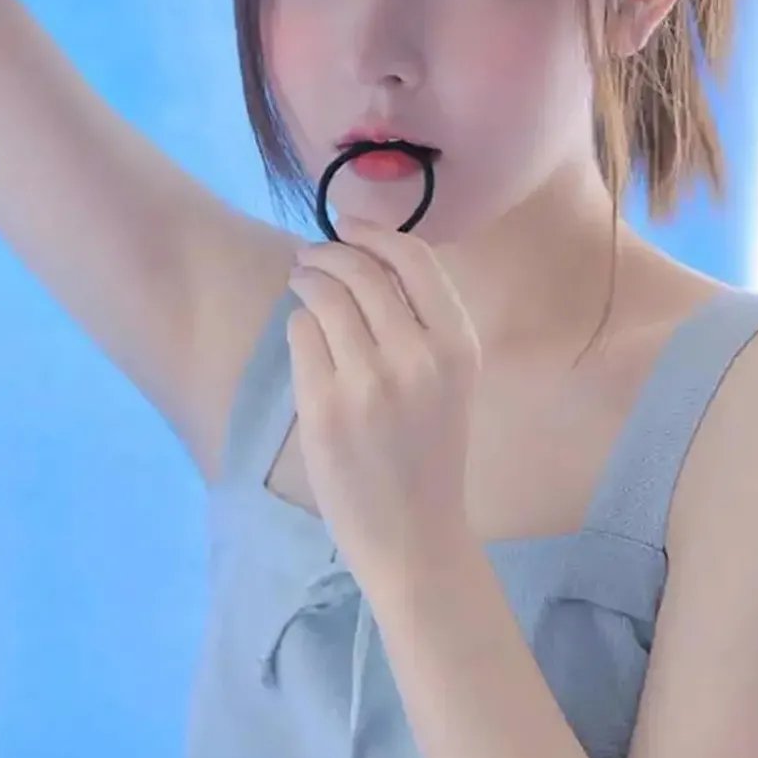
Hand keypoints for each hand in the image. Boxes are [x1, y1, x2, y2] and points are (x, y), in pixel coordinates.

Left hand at [285, 215, 481, 589]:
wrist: (414, 533)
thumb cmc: (429, 454)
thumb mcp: (450, 381)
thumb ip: (422, 322)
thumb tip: (369, 257)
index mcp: (458, 346)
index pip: (412, 258)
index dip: (373, 231)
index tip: (348, 224)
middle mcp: (417, 356)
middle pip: (360, 270)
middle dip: (328, 252)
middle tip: (312, 257)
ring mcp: (369, 382)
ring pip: (325, 297)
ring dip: (307, 280)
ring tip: (301, 284)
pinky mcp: (326, 406)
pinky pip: (302, 336)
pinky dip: (299, 326)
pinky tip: (305, 338)